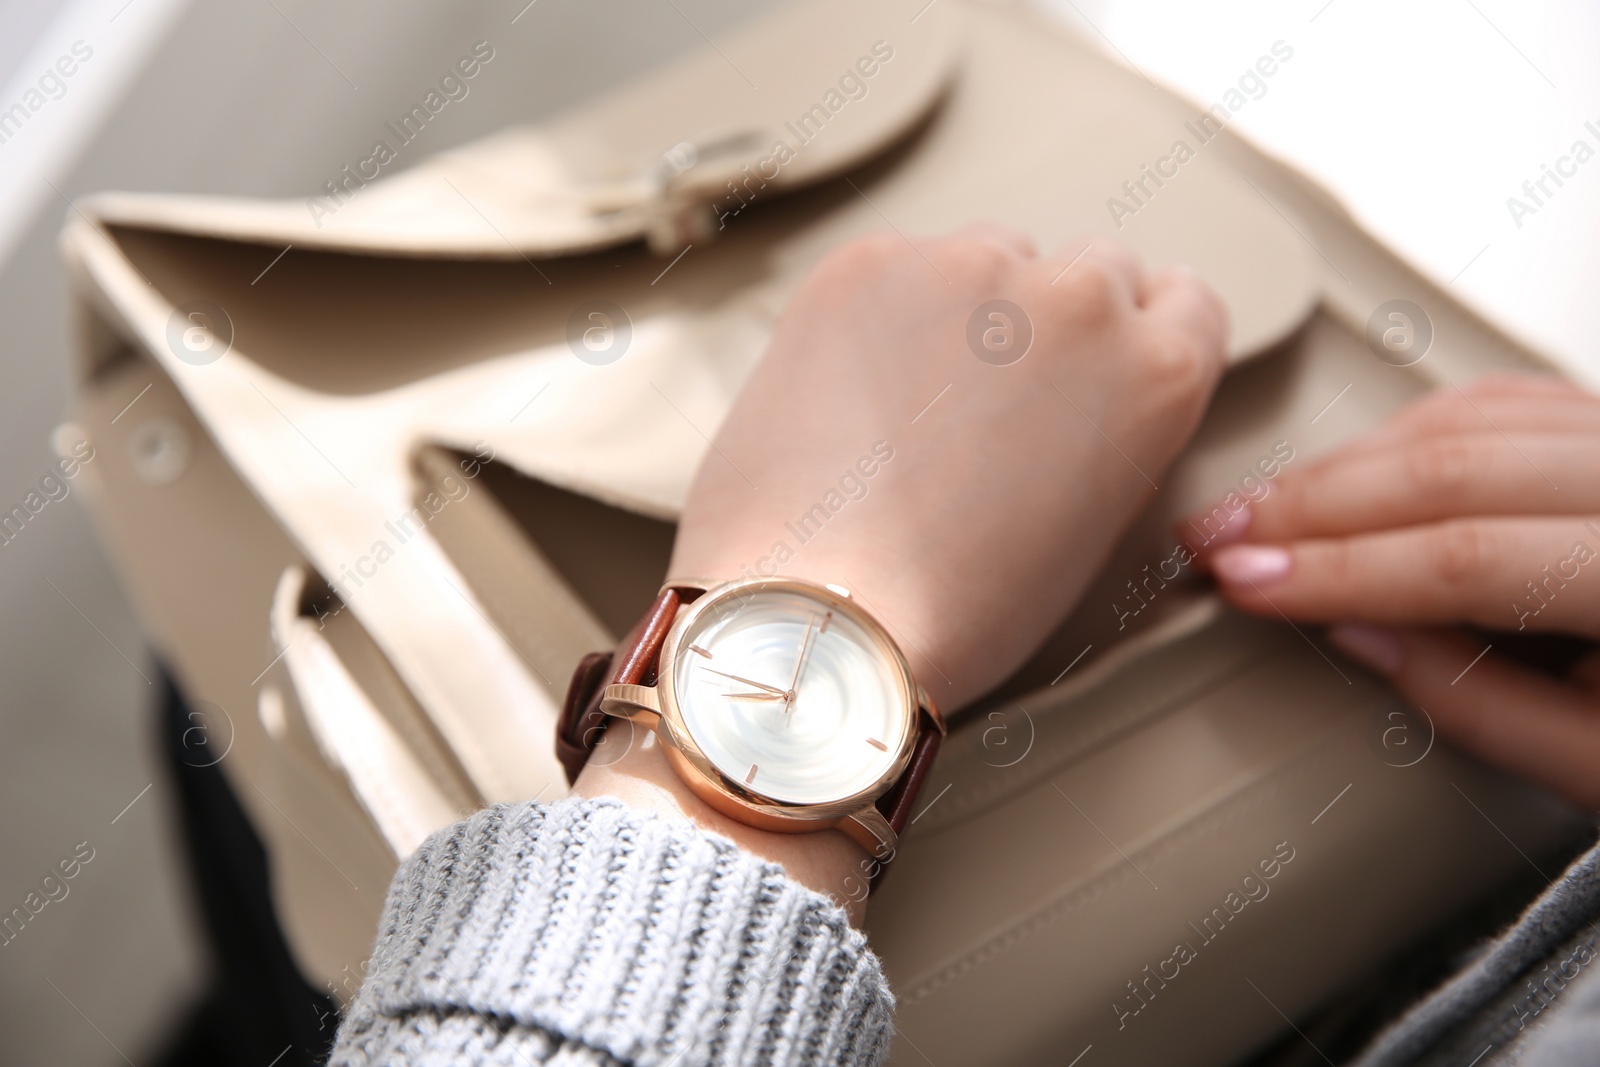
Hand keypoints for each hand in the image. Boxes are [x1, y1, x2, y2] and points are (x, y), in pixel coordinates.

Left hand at [581, 226, 1228, 918]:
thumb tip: (1081, 393)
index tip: (1097, 359)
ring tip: (911, 405)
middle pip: (1090, 270)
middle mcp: (1078, 297)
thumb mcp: (1090, 529)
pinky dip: (881, 312)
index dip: (1136, 334)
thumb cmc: (952, 607)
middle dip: (1052, 322)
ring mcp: (969, 267)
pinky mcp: (871, 263)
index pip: (1184, 302)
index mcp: (1155, 371)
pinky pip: (897, 267)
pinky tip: (852, 392)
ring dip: (967, 309)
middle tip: (993, 398)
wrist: (823, 611)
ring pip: (989, 258)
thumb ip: (1111, 431)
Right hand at [1188, 375, 1599, 808]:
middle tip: (1218, 536)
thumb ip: (1483, 705)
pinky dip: (1408, 430)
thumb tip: (1357, 634)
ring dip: (1346, 462)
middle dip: (1314, 503)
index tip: (1245, 585)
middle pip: (1455, 466)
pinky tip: (1350, 464)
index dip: (1337, 570)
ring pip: (1469, 417)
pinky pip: (1502, 397)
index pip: (1469, 557)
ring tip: (1261, 504)